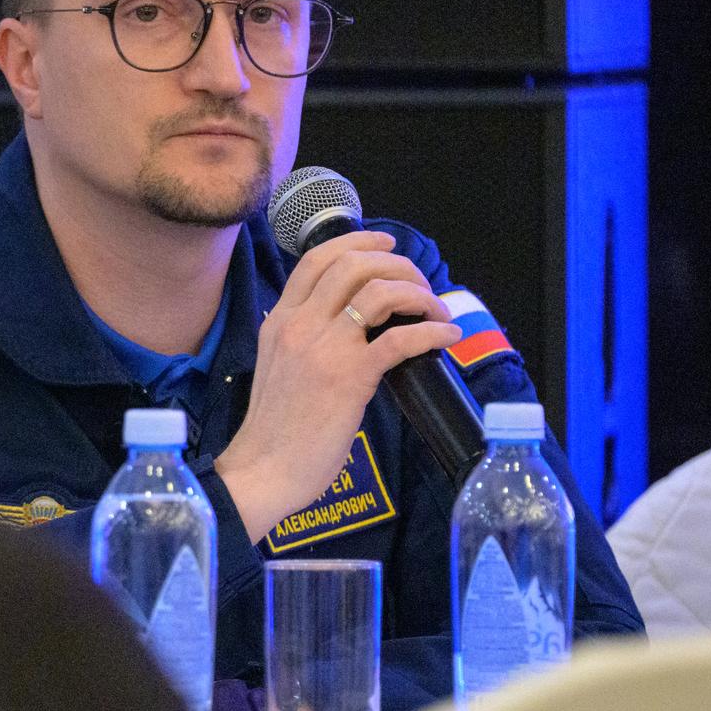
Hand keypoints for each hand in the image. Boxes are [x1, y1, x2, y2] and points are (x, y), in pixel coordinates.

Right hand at [213, 230, 460, 540]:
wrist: (264, 469)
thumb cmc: (274, 428)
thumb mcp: (277, 366)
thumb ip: (303, 340)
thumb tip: (347, 329)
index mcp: (280, 320)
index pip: (317, 260)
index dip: (357, 241)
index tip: (386, 245)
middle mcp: (300, 324)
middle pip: (354, 265)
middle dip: (397, 264)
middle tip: (419, 282)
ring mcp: (325, 348)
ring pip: (380, 291)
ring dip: (418, 293)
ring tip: (436, 309)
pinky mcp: (351, 377)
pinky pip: (402, 339)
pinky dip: (432, 331)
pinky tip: (446, 336)